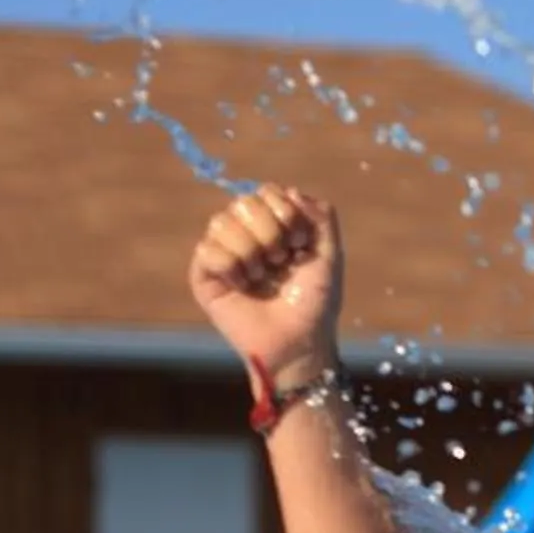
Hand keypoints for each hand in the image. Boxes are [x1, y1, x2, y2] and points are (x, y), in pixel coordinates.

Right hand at [188, 184, 343, 389]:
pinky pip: (208, 249)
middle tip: (280, 261)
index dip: (285, 212)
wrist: (298, 342)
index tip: (301, 243)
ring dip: (250, 250)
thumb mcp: (329, 255)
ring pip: (221, 221)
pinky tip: (242, 286)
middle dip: (269, 230)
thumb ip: (320, 216)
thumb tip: (288, 190)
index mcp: (275, 227)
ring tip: (261, 276)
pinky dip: (231, 267)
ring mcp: (224, 253)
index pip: (267, 192)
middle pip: (244, 201)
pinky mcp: (205, 275)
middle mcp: (247, 235)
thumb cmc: (315, 304)